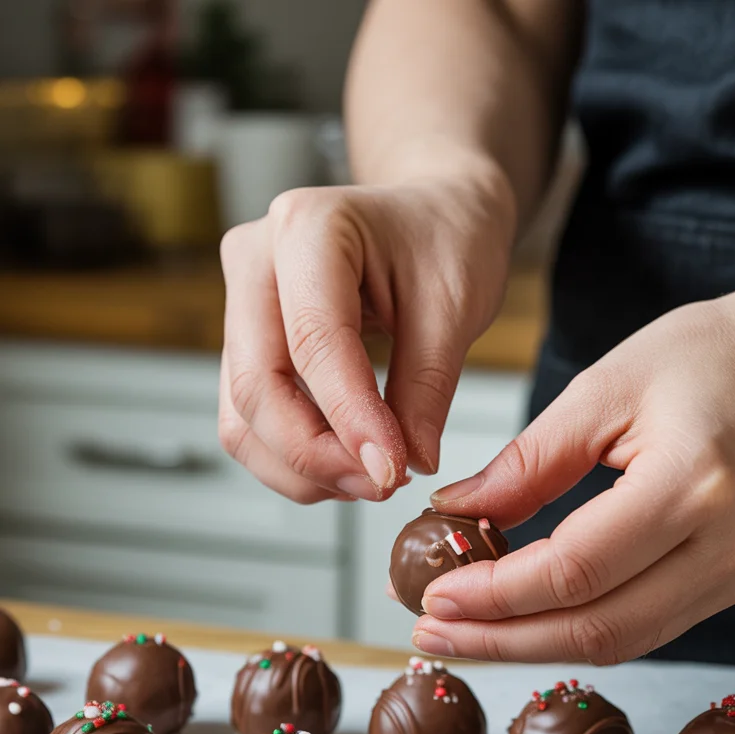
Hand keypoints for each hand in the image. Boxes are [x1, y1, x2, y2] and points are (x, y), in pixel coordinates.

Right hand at [218, 172, 513, 503]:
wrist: (431, 212)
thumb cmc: (445, 238)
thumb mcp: (457, 304)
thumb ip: (427, 387)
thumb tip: (405, 465)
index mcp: (308, 226)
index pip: (314, 342)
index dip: (350, 420)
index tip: (392, 472)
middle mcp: (255, 261)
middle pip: (258, 386)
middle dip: (318, 455)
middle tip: (384, 484)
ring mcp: (240, 304)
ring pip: (242, 418)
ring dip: (303, 468)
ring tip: (373, 478)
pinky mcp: (246, 345)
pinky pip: (250, 422)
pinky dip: (295, 459)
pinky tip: (349, 465)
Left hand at [411, 288, 734, 661]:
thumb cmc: (702, 359)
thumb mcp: (601, 388)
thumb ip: (527, 462)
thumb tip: (452, 513)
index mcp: (695, 481)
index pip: (577, 569)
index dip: (497, 595)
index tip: (432, 595)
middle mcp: (727, 544)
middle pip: (597, 626)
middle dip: (502, 639)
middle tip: (431, 632)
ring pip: (618, 641)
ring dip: (531, 645)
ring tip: (461, 632)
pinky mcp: (731, 584)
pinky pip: (641, 628)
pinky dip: (573, 630)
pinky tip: (520, 620)